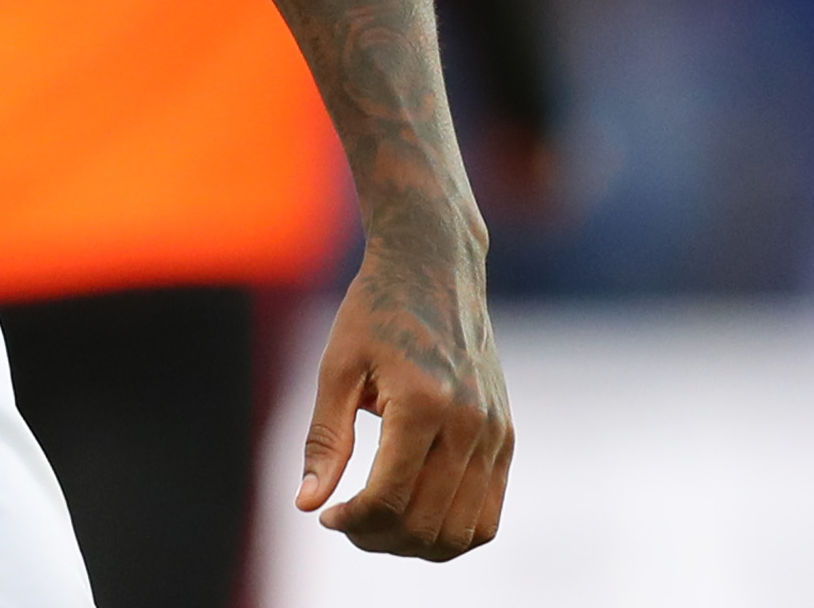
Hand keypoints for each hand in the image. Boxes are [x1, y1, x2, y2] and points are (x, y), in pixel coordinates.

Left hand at [296, 236, 512, 558]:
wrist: (435, 268)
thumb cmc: (375, 312)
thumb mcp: (336, 367)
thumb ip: (324, 439)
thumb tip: (307, 505)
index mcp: (423, 403)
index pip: (390, 497)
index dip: (353, 522)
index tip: (326, 517)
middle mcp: (469, 424)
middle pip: (426, 523)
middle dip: (378, 538)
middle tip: (346, 522)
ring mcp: (495, 434)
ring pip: (463, 532)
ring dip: (416, 544)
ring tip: (377, 523)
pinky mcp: (506, 437)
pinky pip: (487, 514)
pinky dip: (451, 531)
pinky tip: (413, 514)